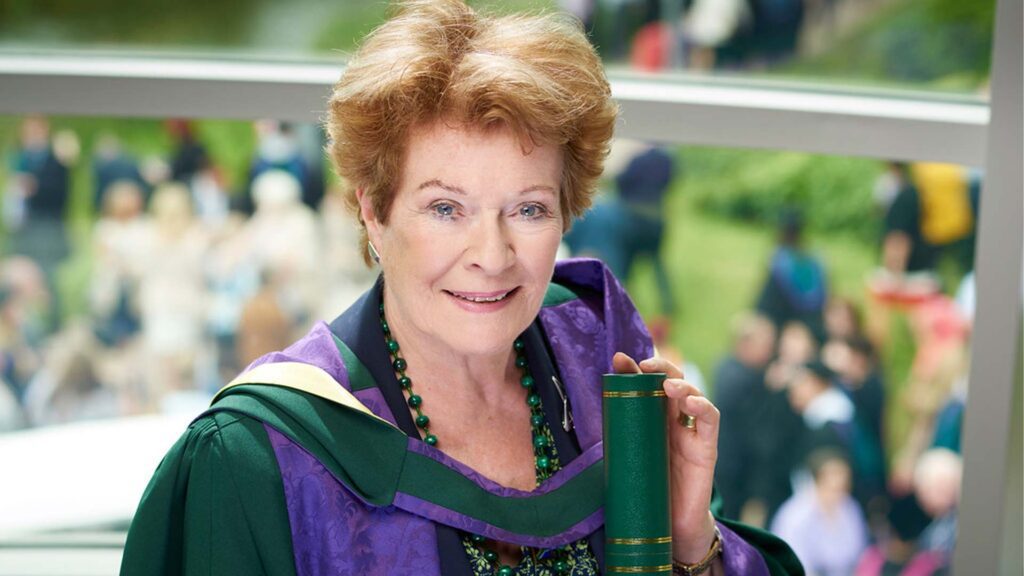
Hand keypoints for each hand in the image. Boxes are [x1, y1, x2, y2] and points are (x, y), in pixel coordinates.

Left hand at [613, 352, 719, 563]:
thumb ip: (613, 441)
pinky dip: (703, 406)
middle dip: (660, 366)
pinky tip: (691, 402)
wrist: (669, 527)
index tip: (618, 359)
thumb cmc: (645, 491)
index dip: (634, 369)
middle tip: (644, 364)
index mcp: (651, 418)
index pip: (645, 385)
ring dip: (681, 384)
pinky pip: (710, 421)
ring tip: (668, 384)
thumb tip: (575, 424)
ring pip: (693, 394)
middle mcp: (672, 420)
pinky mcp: (706, 448)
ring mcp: (691, 432)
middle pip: (671, 381)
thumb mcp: (625, 460)